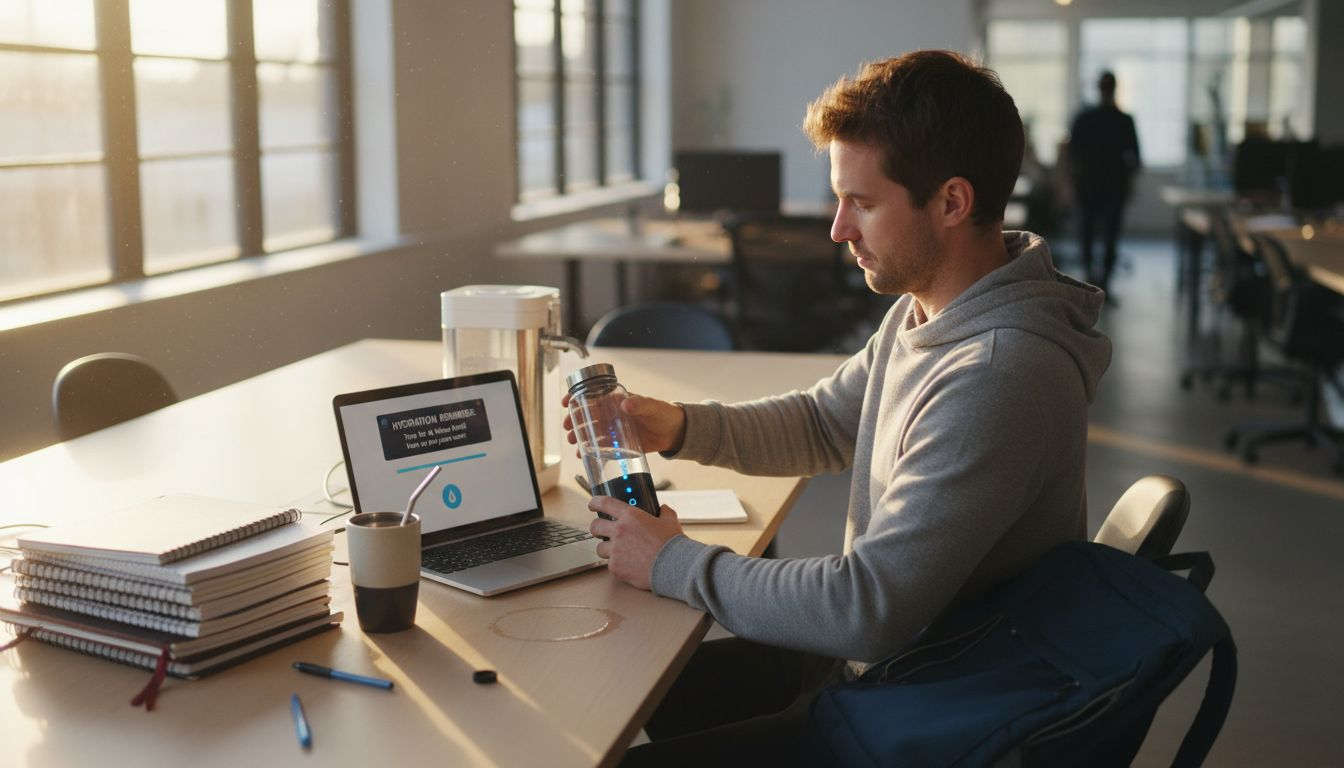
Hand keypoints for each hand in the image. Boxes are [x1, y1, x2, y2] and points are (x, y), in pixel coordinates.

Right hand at [562, 391, 686, 454]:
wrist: (675, 432)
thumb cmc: (664, 414)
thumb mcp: (652, 406)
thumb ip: (640, 404)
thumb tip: (626, 403)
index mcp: (617, 400)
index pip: (592, 395)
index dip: (577, 397)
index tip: (567, 401)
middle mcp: (613, 414)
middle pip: (587, 416)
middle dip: (574, 421)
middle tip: (568, 429)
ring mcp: (615, 429)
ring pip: (592, 432)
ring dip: (580, 437)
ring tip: (575, 444)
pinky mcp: (620, 443)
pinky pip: (602, 446)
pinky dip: (592, 450)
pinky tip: (585, 455)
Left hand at [589, 497, 683, 590]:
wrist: (674, 567)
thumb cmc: (672, 544)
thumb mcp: (670, 521)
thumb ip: (664, 512)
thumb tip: (663, 509)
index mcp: (631, 516)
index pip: (604, 503)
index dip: (595, 502)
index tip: (592, 505)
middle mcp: (619, 531)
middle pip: (595, 526)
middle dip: (596, 528)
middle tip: (602, 532)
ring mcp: (615, 550)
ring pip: (600, 548)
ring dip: (607, 549)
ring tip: (619, 552)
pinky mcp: (616, 567)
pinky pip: (610, 564)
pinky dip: (617, 564)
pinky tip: (629, 564)